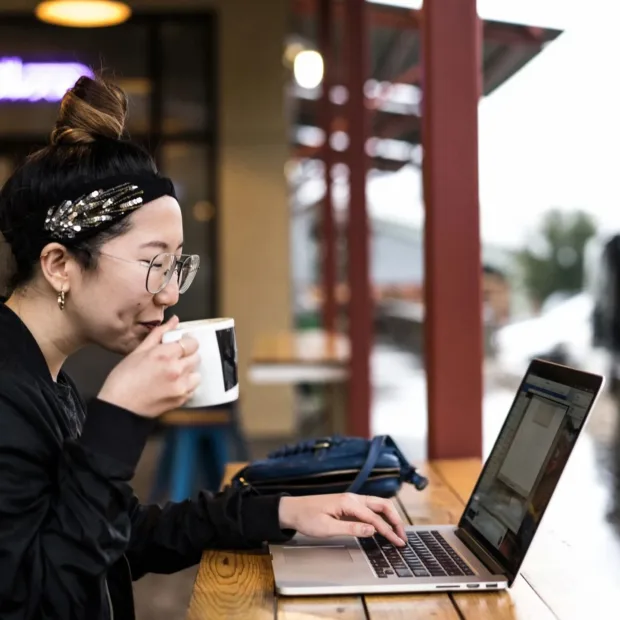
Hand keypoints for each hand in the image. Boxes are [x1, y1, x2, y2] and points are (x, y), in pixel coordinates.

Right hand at [98, 316, 200, 417]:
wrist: (118, 408)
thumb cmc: (123, 381)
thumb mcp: (138, 352)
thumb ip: (159, 334)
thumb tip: (174, 321)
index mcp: (165, 355)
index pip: (191, 342)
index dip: (186, 342)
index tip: (180, 344)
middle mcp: (176, 370)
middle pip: (196, 357)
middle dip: (187, 356)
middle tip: (173, 359)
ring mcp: (180, 386)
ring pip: (197, 373)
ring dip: (189, 371)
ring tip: (173, 374)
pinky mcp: (181, 399)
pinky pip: (193, 388)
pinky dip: (186, 386)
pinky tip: (171, 385)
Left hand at [278, 493, 406, 546]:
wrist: (292, 510)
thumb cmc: (307, 518)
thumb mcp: (327, 528)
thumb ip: (351, 528)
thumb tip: (372, 530)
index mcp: (348, 502)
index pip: (375, 517)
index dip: (388, 531)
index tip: (398, 542)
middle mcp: (353, 498)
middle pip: (382, 505)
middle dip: (395, 520)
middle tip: (403, 537)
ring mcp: (351, 500)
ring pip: (378, 504)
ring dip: (390, 516)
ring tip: (397, 532)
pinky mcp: (349, 504)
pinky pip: (370, 507)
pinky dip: (381, 515)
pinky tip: (384, 525)